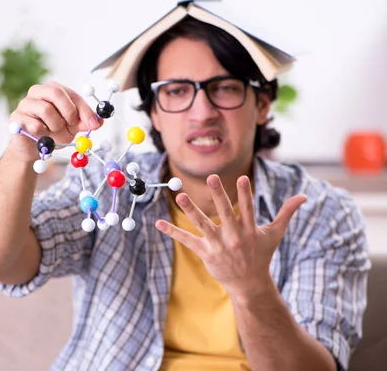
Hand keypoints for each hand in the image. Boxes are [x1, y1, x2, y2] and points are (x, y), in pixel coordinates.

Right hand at [8, 81, 102, 161]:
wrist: (33, 149)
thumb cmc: (53, 133)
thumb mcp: (72, 127)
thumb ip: (84, 123)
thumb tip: (99, 121)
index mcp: (53, 89)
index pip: (71, 94)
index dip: (84, 109)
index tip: (94, 124)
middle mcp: (37, 92)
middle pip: (55, 92)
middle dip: (68, 111)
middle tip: (72, 124)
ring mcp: (25, 103)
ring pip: (45, 109)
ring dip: (55, 125)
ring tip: (53, 132)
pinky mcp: (16, 118)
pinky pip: (33, 124)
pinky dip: (42, 134)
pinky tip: (40, 136)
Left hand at [155, 174, 306, 302]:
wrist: (249, 284)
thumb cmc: (261, 255)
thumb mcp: (274, 234)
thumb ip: (286, 213)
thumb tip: (303, 196)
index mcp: (250, 230)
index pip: (248, 208)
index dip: (245, 193)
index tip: (242, 177)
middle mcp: (234, 237)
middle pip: (225, 212)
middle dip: (219, 195)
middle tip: (211, 177)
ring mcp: (218, 245)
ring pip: (203, 224)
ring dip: (191, 211)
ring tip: (180, 196)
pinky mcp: (205, 252)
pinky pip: (187, 240)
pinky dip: (172, 232)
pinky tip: (158, 223)